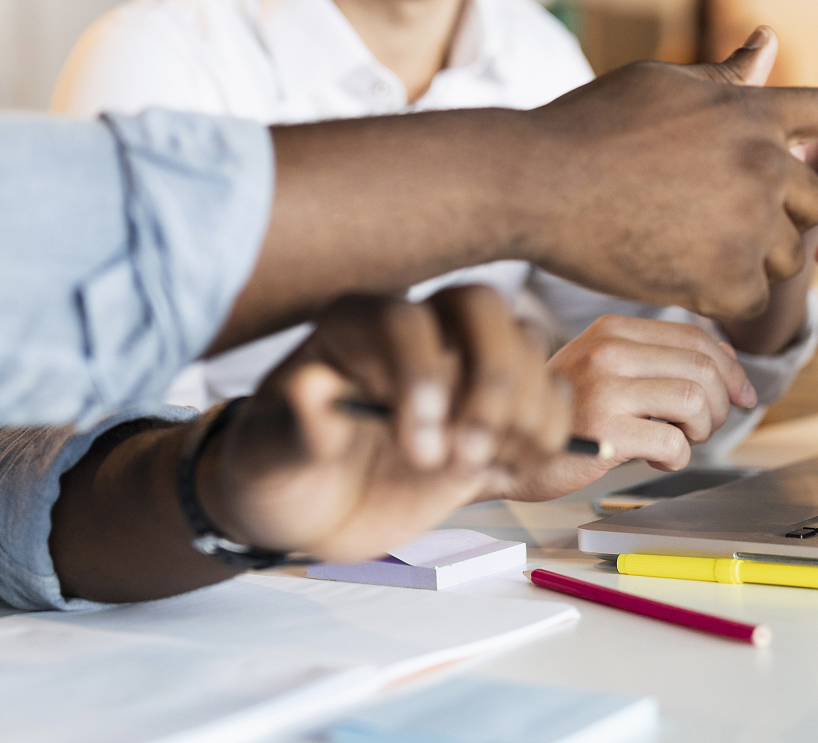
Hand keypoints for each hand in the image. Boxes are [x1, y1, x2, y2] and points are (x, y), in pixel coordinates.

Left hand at [199, 285, 569, 562]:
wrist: (306, 507)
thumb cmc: (276, 470)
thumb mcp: (267, 459)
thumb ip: (297, 427)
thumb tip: (309, 388)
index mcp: (353, 327)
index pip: (405, 321)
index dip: (421, 375)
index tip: (416, 448)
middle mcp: (416, 335)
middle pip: (483, 309)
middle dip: (493, 379)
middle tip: (467, 454)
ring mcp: (460, 369)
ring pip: (527, 347)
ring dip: (526, 413)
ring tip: (481, 469)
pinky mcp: (494, 413)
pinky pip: (550, 397)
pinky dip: (548, 435)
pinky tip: (505, 472)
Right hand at [492, 315, 754, 501]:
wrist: (501, 449)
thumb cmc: (560, 413)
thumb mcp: (604, 369)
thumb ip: (655, 359)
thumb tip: (727, 357)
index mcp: (610, 330)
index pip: (693, 336)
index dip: (730, 367)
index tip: (742, 395)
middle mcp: (607, 350)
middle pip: (701, 367)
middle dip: (719, 404)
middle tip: (705, 427)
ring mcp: (605, 387)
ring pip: (694, 400)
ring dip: (701, 429)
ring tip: (680, 440)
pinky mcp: (606, 429)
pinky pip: (674, 442)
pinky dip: (677, 456)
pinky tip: (655, 456)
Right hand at [515, 56, 817, 319]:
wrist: (536, 186)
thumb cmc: (586, 129)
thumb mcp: (661, 85)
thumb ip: (726, 77)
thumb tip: (768, 42)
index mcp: (751, 110)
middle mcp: (763, 161)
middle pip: (809, 202)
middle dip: (770, 213)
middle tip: (695, 211)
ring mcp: (749, 221)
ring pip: (783, 255)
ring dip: (742, 256)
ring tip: (672, 234)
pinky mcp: (729, 277)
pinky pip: (749, 296)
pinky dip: (715, 292)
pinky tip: (666, 265)